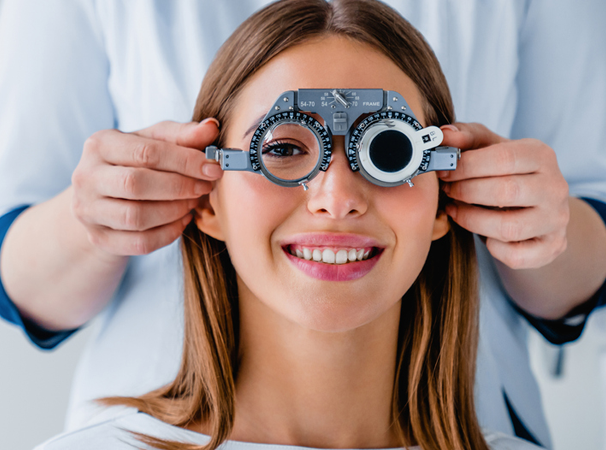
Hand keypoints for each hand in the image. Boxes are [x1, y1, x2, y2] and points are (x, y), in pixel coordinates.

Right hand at [71, 119, 220, 255]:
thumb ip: (182, 135)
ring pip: (136, 217)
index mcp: (100, 144)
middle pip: (136, 184)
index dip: (185, 161)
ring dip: (174, 211)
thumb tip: (212, 127)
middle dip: (179, 187)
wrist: (104, 198)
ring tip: (192, 203)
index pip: (147, 152)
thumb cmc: (135, 163)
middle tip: (204, 187)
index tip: (213, 168)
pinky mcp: (98, 238)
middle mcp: (86, 176)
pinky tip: (182, 220)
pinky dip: (168, 233)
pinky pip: (139, 242)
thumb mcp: (155, 142)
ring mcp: (88, 210)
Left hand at [438, 123, 568, 268]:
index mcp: (541, 155)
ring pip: (508, 228)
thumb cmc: (505, 172)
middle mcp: (555, 187)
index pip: (503, 158)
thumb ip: (465, 137)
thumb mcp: (488, 148)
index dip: (467, 166)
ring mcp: (556, 220)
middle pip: (505, 192)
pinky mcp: (551, 247)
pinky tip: (483, 235)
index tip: (444, 171)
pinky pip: (514, 255)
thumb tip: (443, 136)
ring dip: (472, 221)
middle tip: (447, 191)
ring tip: (456, 210)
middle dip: (465, 192)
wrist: (537, 206)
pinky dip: (492, 248)